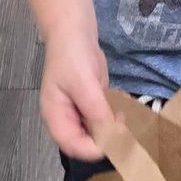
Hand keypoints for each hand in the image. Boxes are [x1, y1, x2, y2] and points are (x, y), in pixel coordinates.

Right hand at [40, 28, 112, 159]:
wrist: (74, 32)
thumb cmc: (72, 57)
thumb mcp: (84, 84)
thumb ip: (97, 112)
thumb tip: (113, 137)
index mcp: (55, 117)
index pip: (73, 146)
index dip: (94, 148)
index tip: (117, 140)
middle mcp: (65, 119)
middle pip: (85, 143)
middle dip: (105, 140)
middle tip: (125, 127)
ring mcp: (78, 112)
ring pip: (96, 134)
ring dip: (111, 130)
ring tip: (125, 118)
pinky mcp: (90, 105)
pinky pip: (102, 121)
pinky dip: (112, 120)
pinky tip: (122, 111)